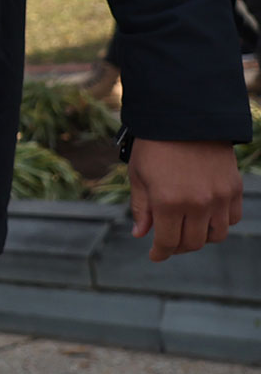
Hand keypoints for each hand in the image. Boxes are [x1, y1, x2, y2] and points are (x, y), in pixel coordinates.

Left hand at [128, 138, 243, 259]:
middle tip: (168, 242)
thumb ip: (141, 208)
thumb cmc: (154, 146)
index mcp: (168, 202)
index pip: (167, 242)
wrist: (185, 118)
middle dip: (178, 247)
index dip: (160, 253)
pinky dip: (219, 223)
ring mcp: (219, 197)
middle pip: (192, 243)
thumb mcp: (138, 176)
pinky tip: (206, 216)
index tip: (155, 255)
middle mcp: (197, 204)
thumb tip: (141, 234)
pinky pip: (231, 218)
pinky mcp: (234, 188)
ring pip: (216, 235)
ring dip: (201, 237)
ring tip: (187, 230)